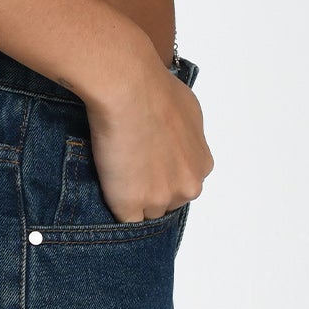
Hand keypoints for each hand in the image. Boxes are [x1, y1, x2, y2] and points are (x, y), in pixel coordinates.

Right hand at [83, 44, 213, 223]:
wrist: (129, 89)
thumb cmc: (156, 89)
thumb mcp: (188, 111)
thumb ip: (187, 137)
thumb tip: (175, 141)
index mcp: (202, 166)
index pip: (182, 184)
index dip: (162, 175)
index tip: (146, 163)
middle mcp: (188, 186)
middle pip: (168, 202)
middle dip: (150, 189)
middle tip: (129, 164)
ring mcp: (160, 199)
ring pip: (146, 212)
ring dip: (131, 197)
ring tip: (114, 169)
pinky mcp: (131, 205)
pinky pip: (124, 219)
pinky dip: (114, 205)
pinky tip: (106, 183)